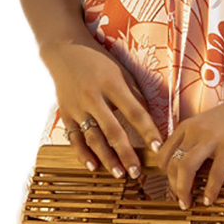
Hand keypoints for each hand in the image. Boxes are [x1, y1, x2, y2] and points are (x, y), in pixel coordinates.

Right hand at [44, 40, 163, 179]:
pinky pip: (74, 138)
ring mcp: (77, 107)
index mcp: (112, 83)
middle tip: (137, 172)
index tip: (158, 148)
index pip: (134, 112)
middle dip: (126, 153)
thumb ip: (135, 95)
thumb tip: (152, 121)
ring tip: (119, 174)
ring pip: (93, 138)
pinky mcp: (65, 113)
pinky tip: (93, 167)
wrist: (64, 50)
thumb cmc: (99, 62)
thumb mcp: (121, 72)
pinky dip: (82, 154)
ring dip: (106, 158)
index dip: (148, 131)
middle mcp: (93, 96)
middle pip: (112, 130)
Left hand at [155, 92, 223, 209]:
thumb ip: (195, 141)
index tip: (172, 186)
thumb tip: (187, 166)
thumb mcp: (207, 126)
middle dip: (173, 186)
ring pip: (185, 167)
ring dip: (183, 190)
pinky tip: (209, 200)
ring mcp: (211, 137)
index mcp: (187, 127)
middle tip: (181, 201)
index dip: (164, 174)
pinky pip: (215, 172)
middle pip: (172, 163)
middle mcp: (194, 131)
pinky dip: (210, 189)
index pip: (164, 154)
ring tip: (188, 204)